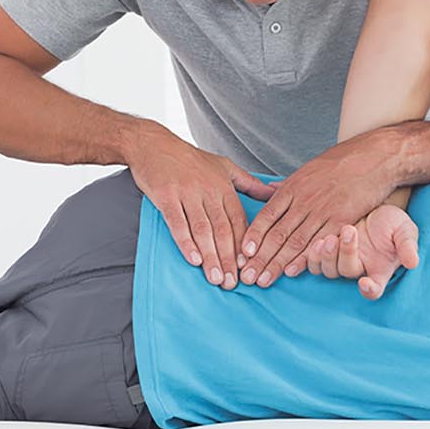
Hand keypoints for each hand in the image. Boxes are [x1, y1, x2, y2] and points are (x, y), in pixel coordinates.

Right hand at [127, 127, 274, 290]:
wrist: (153, 144)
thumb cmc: (190, 159)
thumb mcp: (225, 166)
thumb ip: (250, 184)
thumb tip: (276, 194)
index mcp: (224, 187)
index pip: (238, 220)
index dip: (244, 245)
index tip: (248, 267)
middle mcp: (208, 191)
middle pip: (222, 230)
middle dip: (229, 259)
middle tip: (233, 283)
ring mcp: (186, 194)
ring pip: (202, 230)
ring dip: (210, 256)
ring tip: (216, 278)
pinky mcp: (166, 197)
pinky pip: (177, 223)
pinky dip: (186, 242)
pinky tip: (193, 259)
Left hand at [239, 128, 400, 288]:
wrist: (374, 156)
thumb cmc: (342, 161)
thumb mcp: (308, 168)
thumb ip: (289, 184)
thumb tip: (268, 190)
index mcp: (293, 187)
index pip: (266, 216)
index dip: (252, 237)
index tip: (241, 255)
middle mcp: (303, 200)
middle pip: (276, 234)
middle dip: (259, 258)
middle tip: (246, 277)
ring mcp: (322, 210)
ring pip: (294, 242)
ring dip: (276, 264)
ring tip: (263, 280)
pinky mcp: (341, 220)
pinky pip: (318, 243)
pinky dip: (304, 259)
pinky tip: (292, 271)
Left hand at [303, 204, 419, 299]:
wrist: (375, 208)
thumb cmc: (394, 223)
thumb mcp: (405, 230)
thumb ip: (408, 246)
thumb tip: (413, 262)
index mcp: (380, 271)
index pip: (374, 289)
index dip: (369, 290)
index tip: (365, 283)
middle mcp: (360, 270)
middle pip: (347, 272)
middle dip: (346, 253)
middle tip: (350, 231)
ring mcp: (342, 262)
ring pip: (328, 270)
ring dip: (327, 257)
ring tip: (330, 239)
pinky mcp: (327, 253)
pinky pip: (315, 263)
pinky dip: (314, 256)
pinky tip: (318, 242)